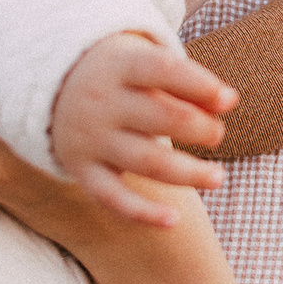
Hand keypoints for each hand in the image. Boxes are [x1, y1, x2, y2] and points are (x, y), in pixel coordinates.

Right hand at [50, 31, 237, 224]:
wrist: (51, 87)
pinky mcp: (83, 171)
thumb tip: (228, 102)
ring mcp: (91, 139)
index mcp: (120, 66)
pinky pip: (112, 198)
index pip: (164, 70)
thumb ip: (185, 80)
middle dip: (199, 128)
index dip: (201, 85)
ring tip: (218, 177)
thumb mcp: (145, 62)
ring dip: (188, 173)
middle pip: (160, 117)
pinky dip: (142, 213)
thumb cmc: (122, 75)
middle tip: (217, 134)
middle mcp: (103, 102)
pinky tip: (174, 221)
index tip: (230, 100)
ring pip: (146, 161)